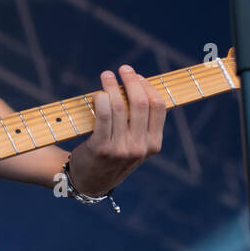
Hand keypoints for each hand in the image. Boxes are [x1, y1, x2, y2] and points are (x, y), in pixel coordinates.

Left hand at [68, 64, 165, 195]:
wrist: (90, 181)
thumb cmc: (114, 155)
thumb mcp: (135, 144)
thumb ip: (141, 122)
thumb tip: (138, 84)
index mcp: (154, 144)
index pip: (158, 106)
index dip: (148, 86)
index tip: (138, 76)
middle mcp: (140, 147)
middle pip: (141, 103)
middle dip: (132, 80)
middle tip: (123, 69)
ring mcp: (121, 149)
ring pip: (120, 106)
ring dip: (112, 86)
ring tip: (107, 75)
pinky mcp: (101, 148)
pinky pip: (103, 116)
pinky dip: (101, 99)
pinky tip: (99, 93)